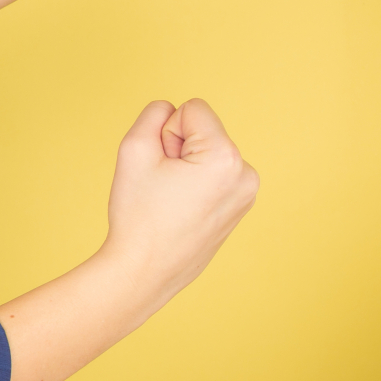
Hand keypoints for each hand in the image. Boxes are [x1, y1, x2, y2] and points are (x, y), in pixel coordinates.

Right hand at [0, 99, 259, 380]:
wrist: (144, 271)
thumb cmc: (138, 214)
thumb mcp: (133, 149)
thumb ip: (153, 115)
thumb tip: (172, 111)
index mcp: (226, 158)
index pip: (192, 109)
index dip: (167, 133)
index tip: (162, 166)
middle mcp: (246, 174)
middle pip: (203, 131)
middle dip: (179, 150)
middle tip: (165, 188)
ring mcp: (248, 193)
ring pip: (208, 152)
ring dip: (187, 167)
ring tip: (173, 200)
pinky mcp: (241, 206)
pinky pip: (213, 173)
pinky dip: (196, 183)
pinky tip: (183, 209)